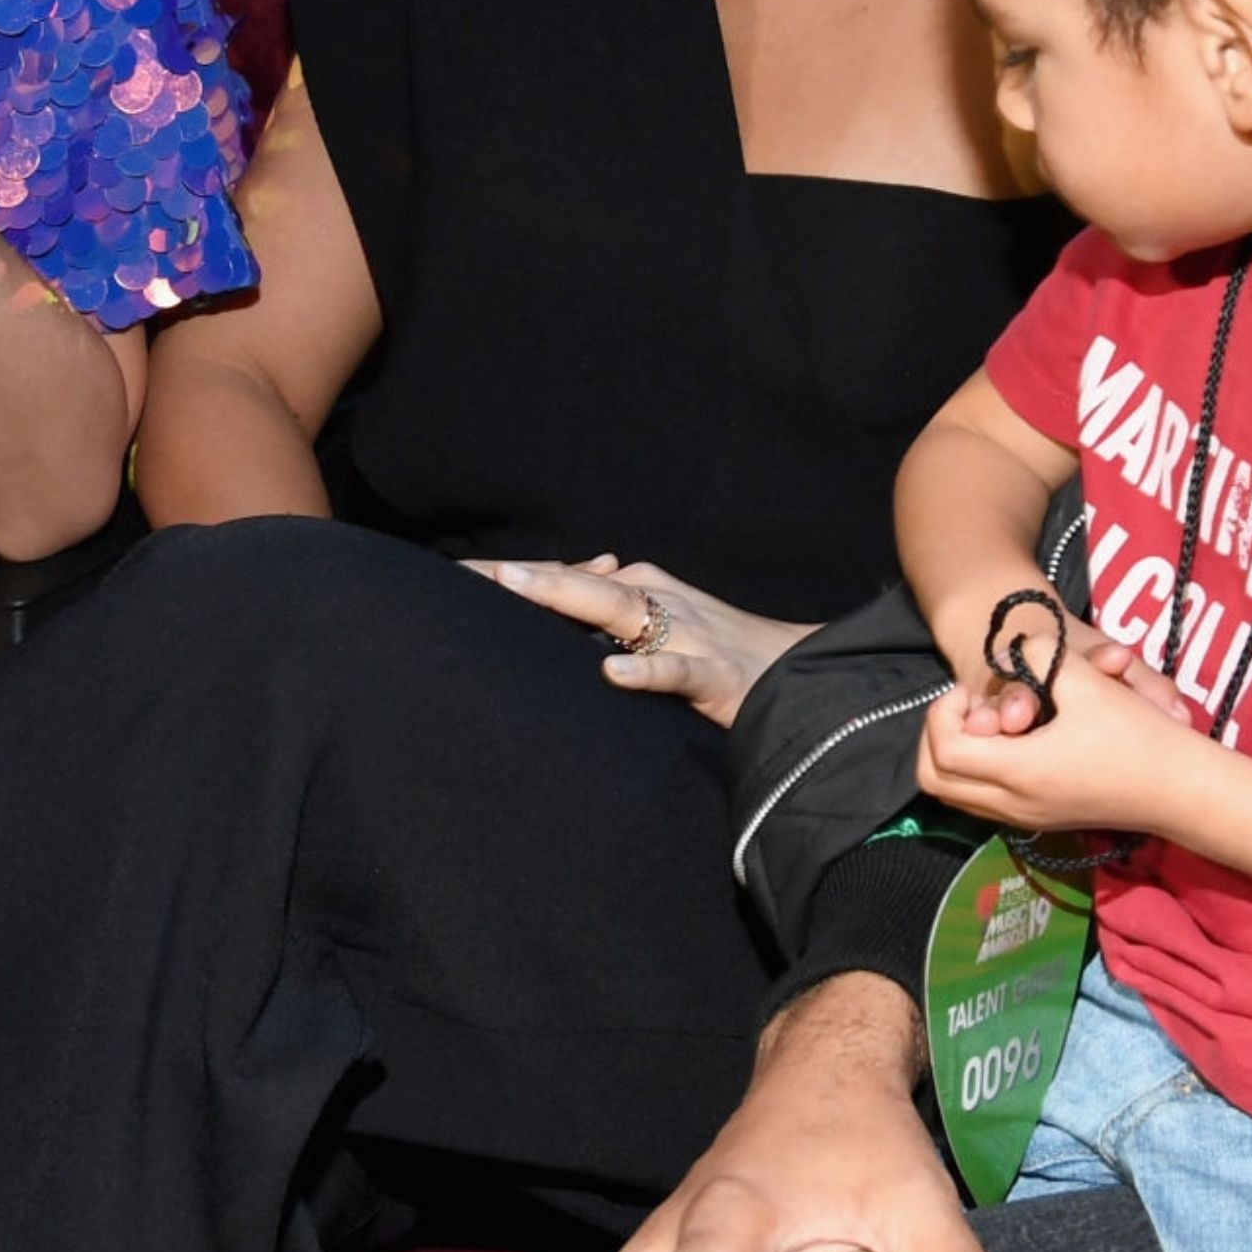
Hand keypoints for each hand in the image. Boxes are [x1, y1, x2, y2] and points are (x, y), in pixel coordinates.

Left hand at [463, 556, 812, 730]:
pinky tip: (613, 673)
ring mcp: (687, 635)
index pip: (564, 578)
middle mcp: (658, 600)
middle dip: (521, 576)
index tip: (449, 577)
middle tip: (465, 574)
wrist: (802, 674)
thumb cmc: (723, 649)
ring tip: (519, 586)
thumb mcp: (663, 621)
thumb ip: (611, 606)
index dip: (508, 578)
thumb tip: (574, 577)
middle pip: (578, 583)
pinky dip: (646, 671)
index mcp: (641, 588)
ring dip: (569, 595)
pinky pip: (676, 672)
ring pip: (621, 610)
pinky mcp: (716, 677)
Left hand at [917, 635, 1199, 834]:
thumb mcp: (1087, 681)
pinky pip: (981, 803)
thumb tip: (1007, 653)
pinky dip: (975, 773)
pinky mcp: (1039, 821)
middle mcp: (1013, 803)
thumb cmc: (1137, 735)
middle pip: (935, 781)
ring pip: (954, 796)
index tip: (970, 689)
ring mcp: (1025, 818)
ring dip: (954, 756)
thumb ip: (1039, 655)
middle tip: (968, 705)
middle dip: (937, 737)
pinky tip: (1010, 742)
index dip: (944, 714)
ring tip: (988, 721)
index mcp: (1021, 771)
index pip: (945, 749)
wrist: (1179, 791)